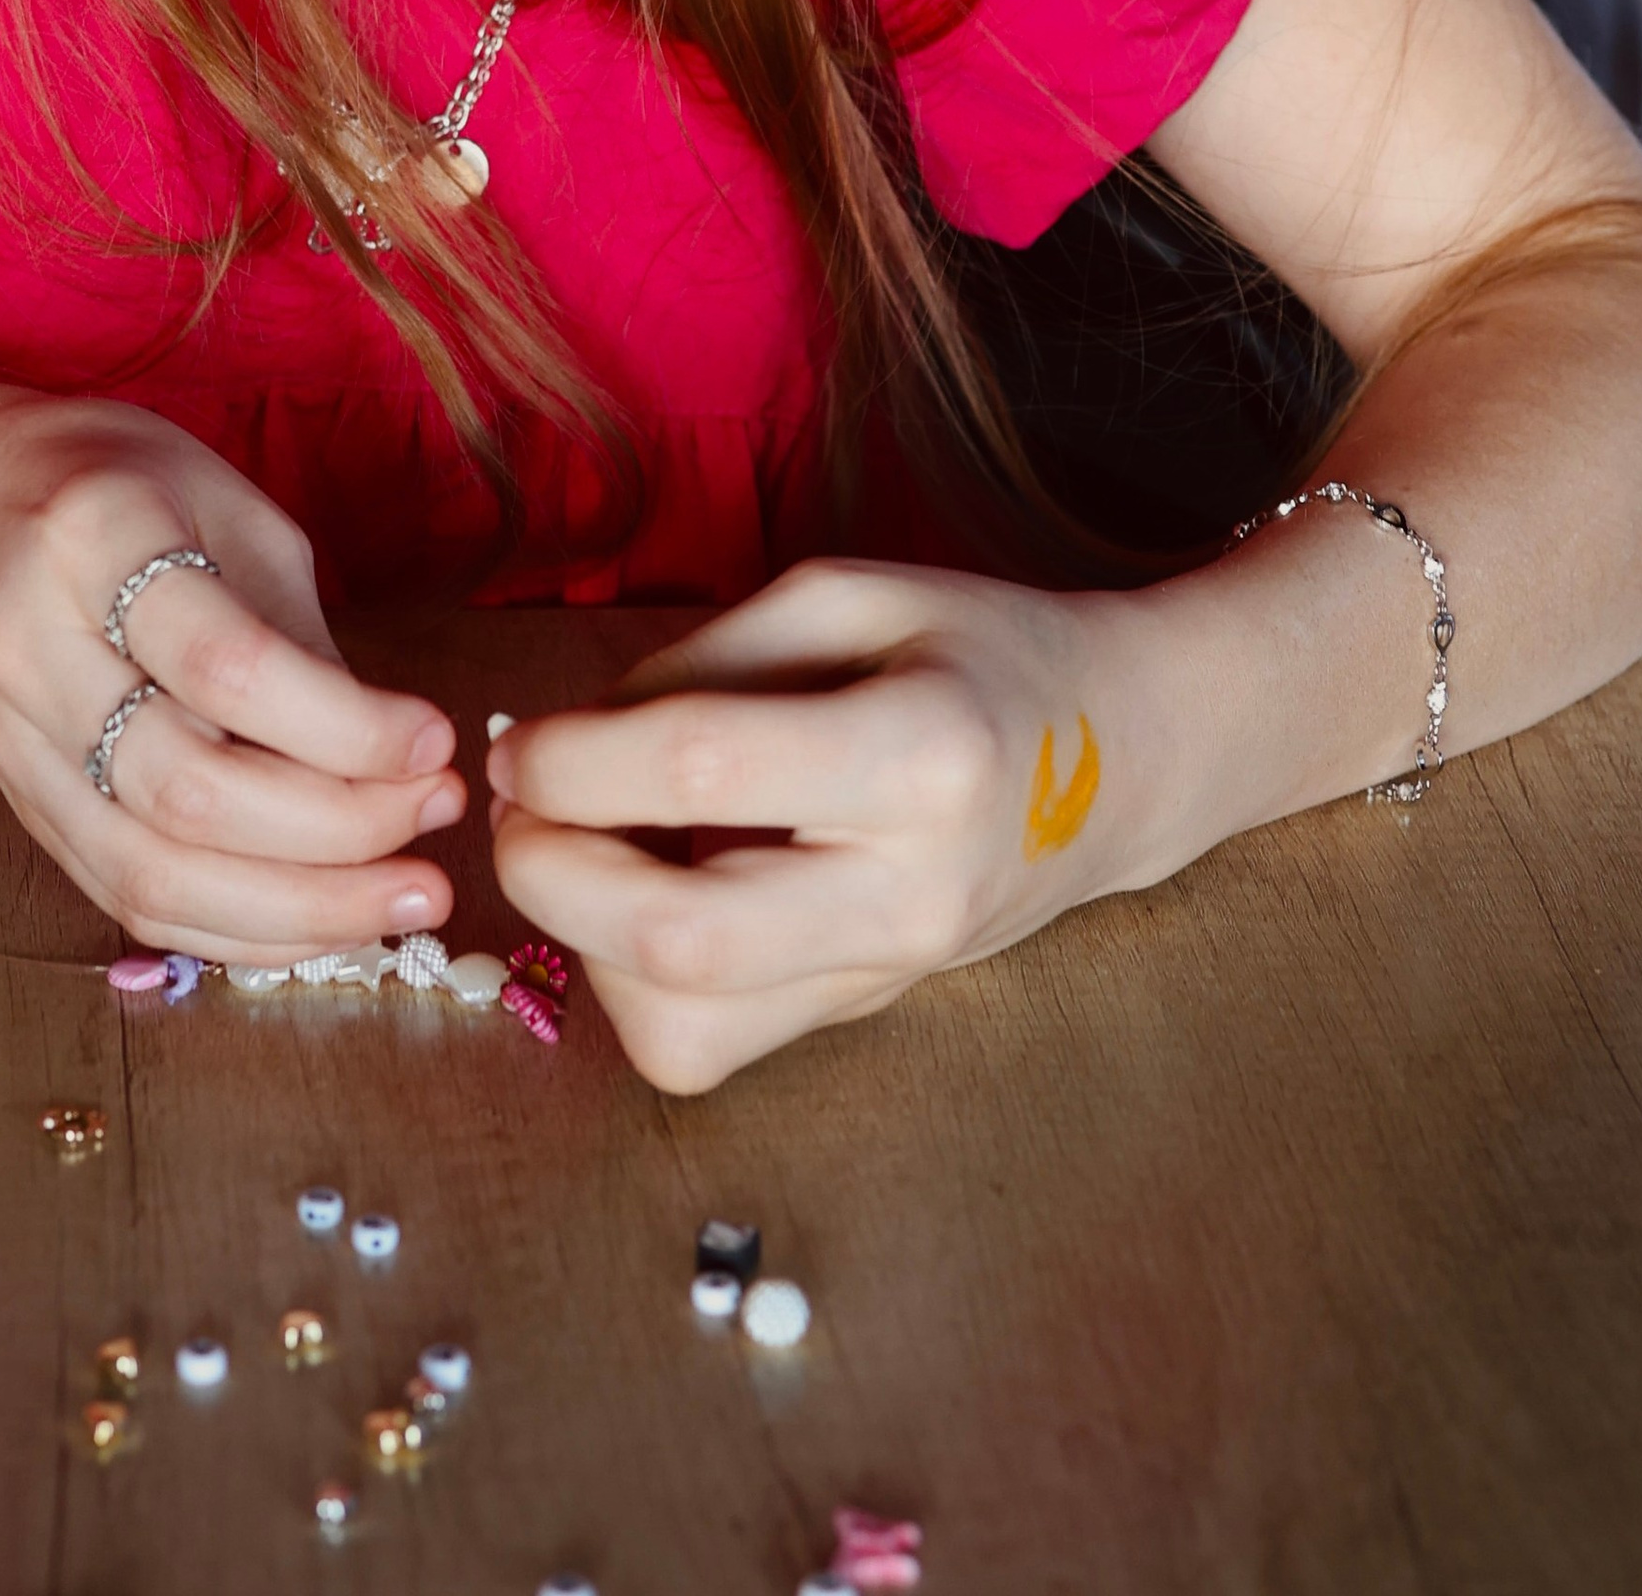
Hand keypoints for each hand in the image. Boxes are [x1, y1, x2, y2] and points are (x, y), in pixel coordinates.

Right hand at [0, 393, 464, 963]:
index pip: (226, 665)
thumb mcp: (225, 507)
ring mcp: (10, 742)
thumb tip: (399, 765)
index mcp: (92, 537)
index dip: (344, 726)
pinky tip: (324, 921)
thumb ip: (296, 635)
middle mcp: (30, 647)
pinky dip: (238, 929)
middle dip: (337, 831)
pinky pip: (126, 898)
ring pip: (150, 871)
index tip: (435, 742)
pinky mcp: (18, 807)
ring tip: (407, 898)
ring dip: (299, 908)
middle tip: (438, 820)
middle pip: (186, 789)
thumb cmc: (118, 488)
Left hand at [487, 558, 1128, 1093]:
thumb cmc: (976, 650)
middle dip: (552, 877)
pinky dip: (639, 981)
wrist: (1124, 758)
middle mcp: (909, 891)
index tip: (522, 740)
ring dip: (587, 948)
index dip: (576, 757)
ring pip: (686, 1030)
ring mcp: (890, 973)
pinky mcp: (862, 1012)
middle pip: (682, 941)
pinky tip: (652, 893)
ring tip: (589, 853)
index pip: (703, 768)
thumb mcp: (847, 598)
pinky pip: (711, 1042)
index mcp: (921, 753)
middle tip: (517, 813)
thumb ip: (703, 662)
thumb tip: (557, 743)